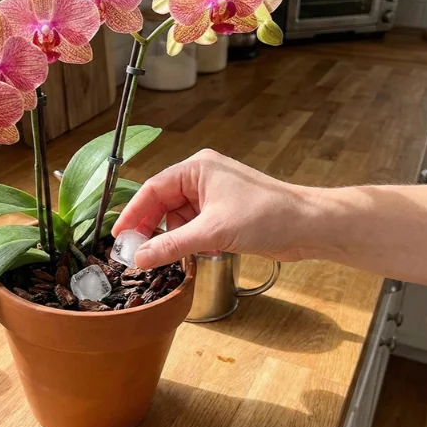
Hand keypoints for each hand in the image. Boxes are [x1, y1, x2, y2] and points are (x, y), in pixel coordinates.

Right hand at [112, 149, 316, 268]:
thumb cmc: (267, 216)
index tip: (118, 237)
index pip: (153, 189)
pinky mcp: (224, 213)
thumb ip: (172, 245)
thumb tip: (138, 257)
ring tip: (166, 257)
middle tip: (134, 253)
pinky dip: (188, 241)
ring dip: (172, 238)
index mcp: (197, 168)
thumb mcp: (213, 232)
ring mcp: (214, 196)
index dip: (133, 213)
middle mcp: (202, 178)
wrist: (308, 226)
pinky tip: (192, 255)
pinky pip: (194, 226)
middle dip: (150, 228)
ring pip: (177, 218)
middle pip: (162, 203)